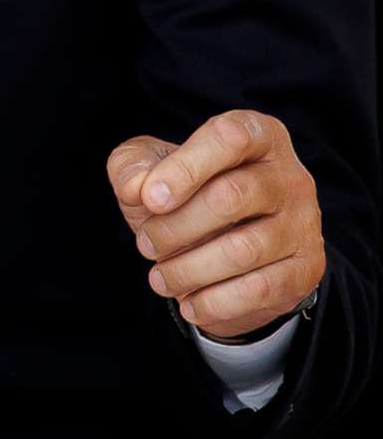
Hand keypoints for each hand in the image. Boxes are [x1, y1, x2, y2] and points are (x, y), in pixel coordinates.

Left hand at [108, 112, 325, 340]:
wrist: (225, 252)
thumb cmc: (183, 195)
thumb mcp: (148, 169)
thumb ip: (132, 166)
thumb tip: (136, 187)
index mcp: (258, 136)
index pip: (229, 137)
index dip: (185, 168)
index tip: (149, 199)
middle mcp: (291, 176)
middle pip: (231, 197)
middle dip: (175, 227)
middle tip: (145, 244)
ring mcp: (305, 224)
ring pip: (243, 249)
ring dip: (189, 269)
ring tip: (160, 278)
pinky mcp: (306, 268)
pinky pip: (258, 289)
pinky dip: (214, 301)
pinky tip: (189, 303)